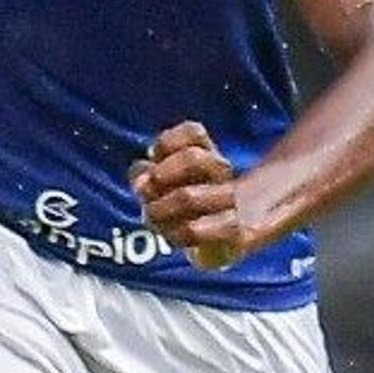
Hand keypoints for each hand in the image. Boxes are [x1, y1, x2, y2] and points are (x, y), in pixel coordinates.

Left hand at [129, 120, 253, 268]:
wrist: (224, 240)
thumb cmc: (183, 208)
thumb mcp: (159, 185)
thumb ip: (145, 175)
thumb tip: (141, 180)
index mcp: (207, 154)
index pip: (194, 132)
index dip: (165, 144)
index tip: (152, 157)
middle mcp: (221, 173)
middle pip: (193, 159)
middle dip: (160, 176)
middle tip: (146, 192)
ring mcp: (229, 202)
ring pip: (187, 196)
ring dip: (160, 208)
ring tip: (153, 216)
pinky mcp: (232, 232)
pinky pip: (194, 231)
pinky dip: (174, 233)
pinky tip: (172, 235)